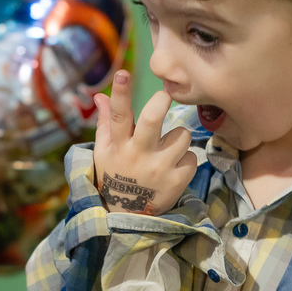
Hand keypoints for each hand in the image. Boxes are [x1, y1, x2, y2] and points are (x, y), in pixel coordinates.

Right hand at [92, 69, 196, 214]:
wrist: (127, 216)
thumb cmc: (115, 175)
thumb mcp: (104, 151)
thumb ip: (105, 122)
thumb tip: (99, 95)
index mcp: (119, 145)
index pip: (119, 116)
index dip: (121, 94)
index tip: (123, 74)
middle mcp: (138, 155)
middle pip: (153, 121)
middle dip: (161, 102)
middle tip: (166, 94)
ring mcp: (158, 169)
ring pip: (181, 135)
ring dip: (178, 139)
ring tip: (168, 150)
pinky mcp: (176, 182)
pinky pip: (192, 157)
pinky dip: (185, 160)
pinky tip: (174, 169)